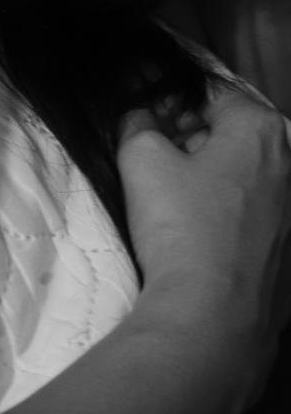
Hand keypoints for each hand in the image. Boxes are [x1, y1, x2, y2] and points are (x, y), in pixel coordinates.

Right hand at [118, 85, 290, 400]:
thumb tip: (141, 115)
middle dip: (190, 137)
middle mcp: (289, 165)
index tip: (142, 119)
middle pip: (231, 133)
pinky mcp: (287, 254)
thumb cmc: (181, 229)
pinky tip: (193, 236)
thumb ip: (138, 122)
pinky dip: (224, 214)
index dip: (169, 98)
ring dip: (206, 177)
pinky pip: (252, 215)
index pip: (210, 91)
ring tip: (167, 199)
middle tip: (150, 156)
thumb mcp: (141, 160)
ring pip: (242, 175)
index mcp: (261, 130)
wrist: (215, 322)